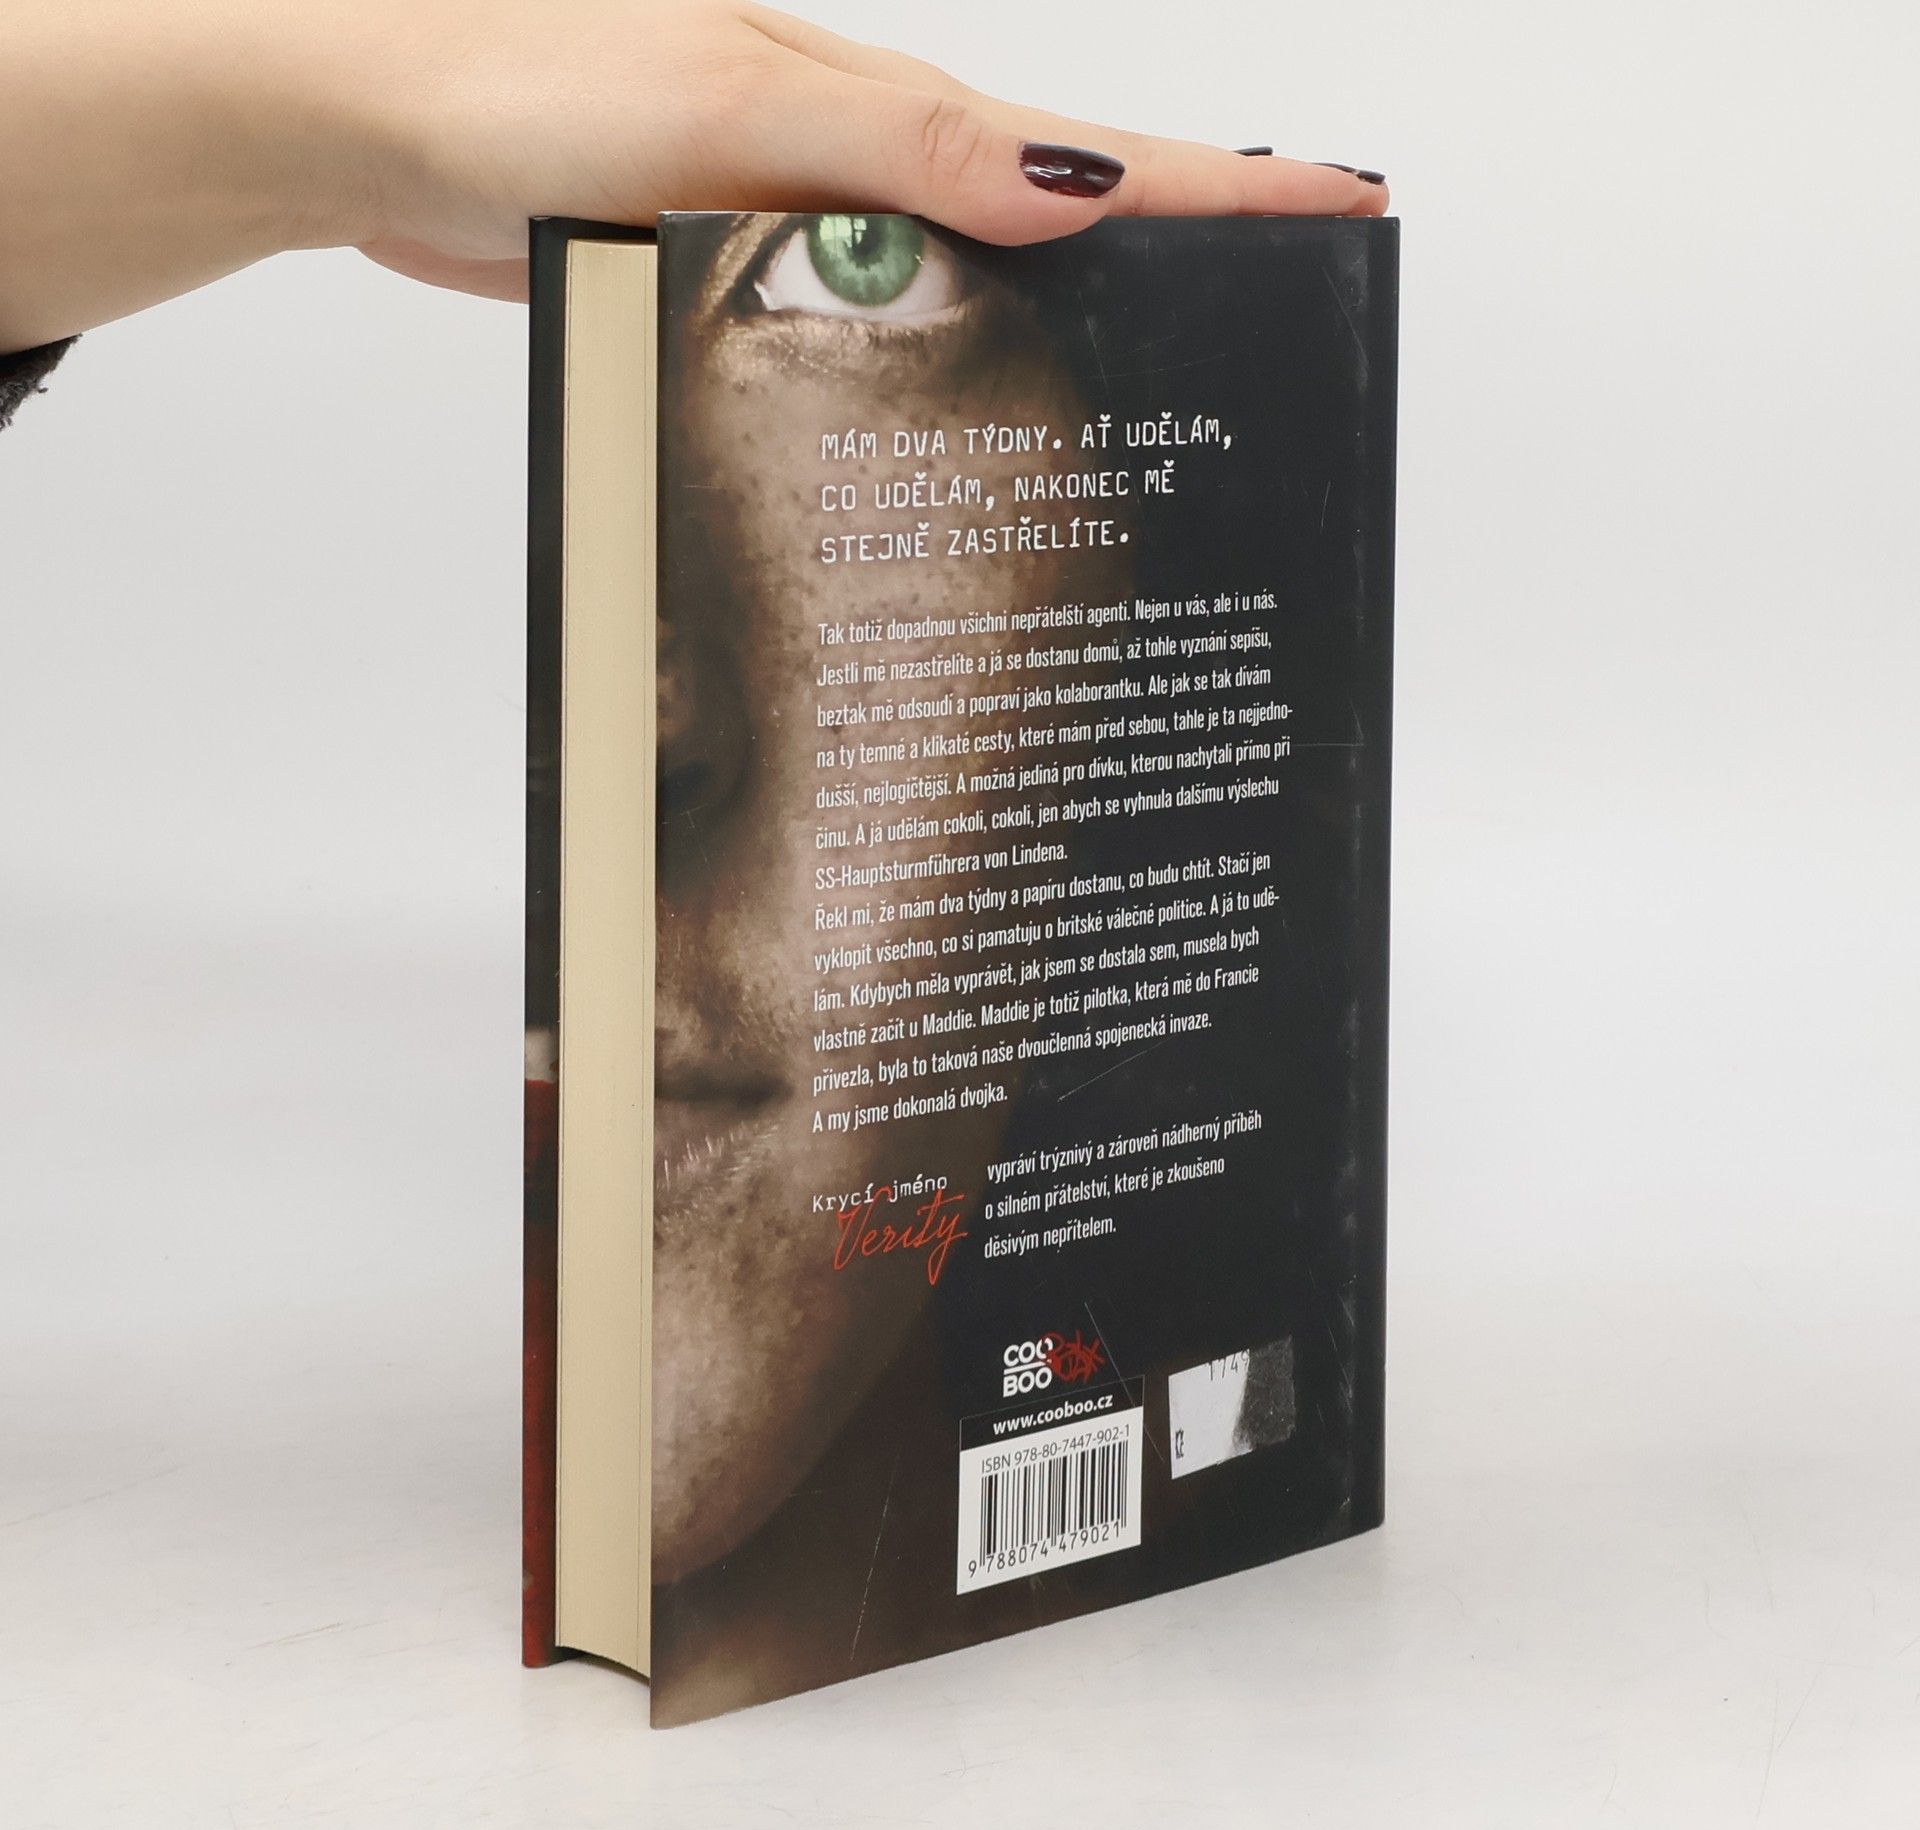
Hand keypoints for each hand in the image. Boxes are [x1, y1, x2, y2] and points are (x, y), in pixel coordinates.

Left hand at [0, 0, 1387, 349]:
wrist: (379, 116)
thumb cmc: (527, 88)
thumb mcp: (727, 105)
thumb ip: (901, 152)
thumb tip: (1075, 190)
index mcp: (890, 124)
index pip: (1097, 159)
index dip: (1228, 190)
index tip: (1346, 210)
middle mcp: (870, 175)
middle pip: (1064, 227)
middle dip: (1187, 270)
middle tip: (1292, 322)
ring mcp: (816, 228)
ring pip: (980, 288)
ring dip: (1074, 331)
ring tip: (1166, 400)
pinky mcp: (755, 278)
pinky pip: (887, 327)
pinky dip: (949, 363)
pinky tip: (967, 414)